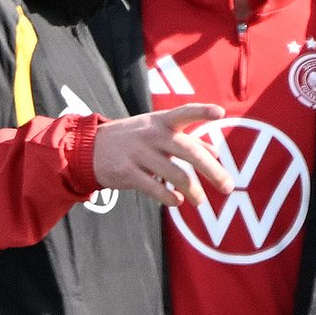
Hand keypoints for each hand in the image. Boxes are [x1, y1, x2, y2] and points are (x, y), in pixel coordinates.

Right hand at [92, 104, 231, 206]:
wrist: (87, 148)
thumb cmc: (131, 138)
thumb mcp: (156, 132)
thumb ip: (187, 140)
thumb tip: (216, 152)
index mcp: (161, 122)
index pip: (184, 113)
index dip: (202, 112)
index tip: (220, 113)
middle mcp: (151, 134)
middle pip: (188, 151)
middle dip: (212, 171)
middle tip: (228, 187)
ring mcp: (137, 153)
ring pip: (175, 174)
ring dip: (193, 191)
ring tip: (200, 202)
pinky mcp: (126, 172)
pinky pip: (154, 188)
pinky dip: (170, 198)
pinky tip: (177, 202)